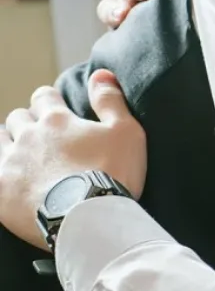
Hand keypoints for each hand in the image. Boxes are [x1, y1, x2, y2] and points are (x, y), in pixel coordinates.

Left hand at [0, 70, 146, 250]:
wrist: (89, 217)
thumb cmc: (113, 172)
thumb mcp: (126, 132)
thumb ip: (110, 100)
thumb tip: (100, 73)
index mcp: (57, 120)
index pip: (44, 96)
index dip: (50, 101)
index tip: (57, 108)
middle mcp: (28, 136)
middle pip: (18, 118)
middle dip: (28, 122)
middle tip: (43, 136)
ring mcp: (10, 163)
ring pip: (0, 140)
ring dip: (9, 142)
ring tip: (22, 155)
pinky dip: (2, 170)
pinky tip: (9, 178)